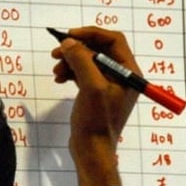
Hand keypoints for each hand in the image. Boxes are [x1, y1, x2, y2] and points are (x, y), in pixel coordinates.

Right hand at [50, 27, 140, 185]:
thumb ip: (82, 60)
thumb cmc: (97, 122)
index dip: (91, 34)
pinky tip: (60, 78)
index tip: (70, 35)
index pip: (113, 41)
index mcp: (129, 73)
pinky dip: (71, 72)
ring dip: (71, 61)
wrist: (92, 151)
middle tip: (57, 52)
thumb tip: (69, 42)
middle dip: (77, 48)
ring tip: (56, 70)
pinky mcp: (97, 94)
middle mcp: (122, 77)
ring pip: (89, 61)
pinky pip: (84, 73)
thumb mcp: (91, 87)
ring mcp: (109, 86)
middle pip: (99, 49)